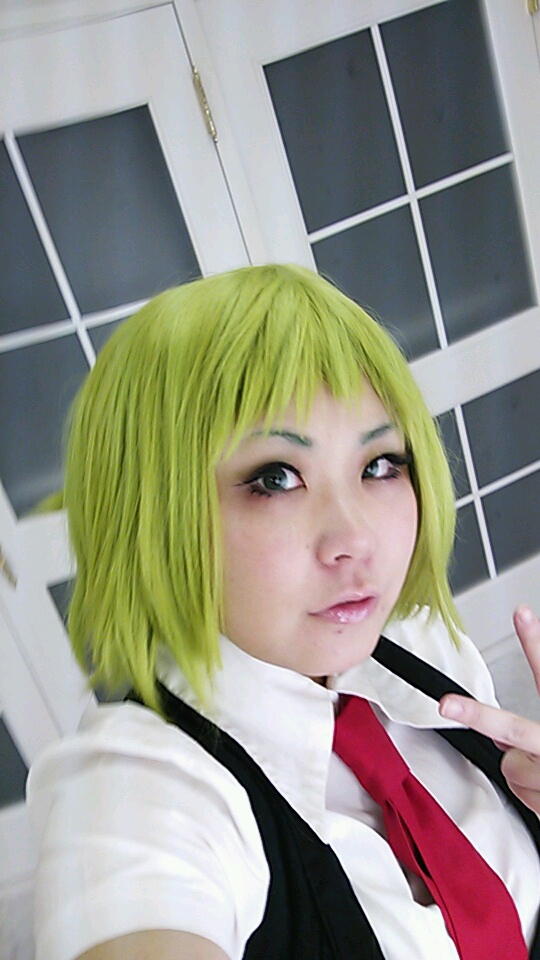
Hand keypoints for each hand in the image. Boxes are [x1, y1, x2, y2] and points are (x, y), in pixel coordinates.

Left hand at [439, 606, 539, 814]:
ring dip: (525, 774)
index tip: (521, 614)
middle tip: (448, 704)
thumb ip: (533, 731)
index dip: (533, 643)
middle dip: (479, 716)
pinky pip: (523, 796)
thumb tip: (501, 735)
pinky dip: (534, 797)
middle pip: (515, 729)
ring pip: (511, 768)